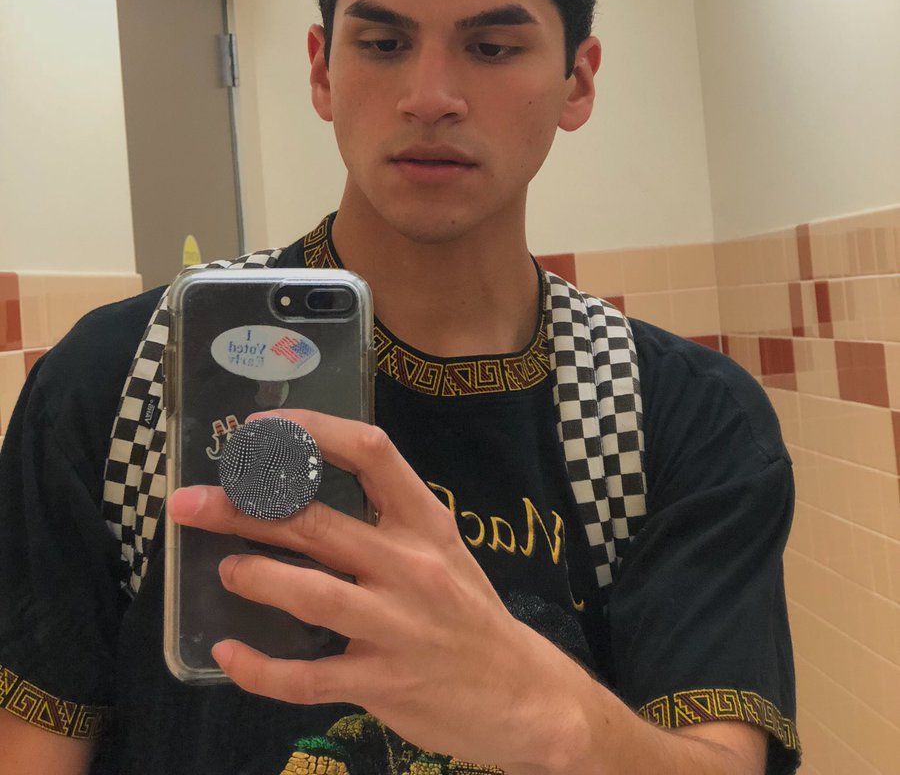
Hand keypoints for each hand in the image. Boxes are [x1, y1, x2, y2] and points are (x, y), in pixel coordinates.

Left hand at [167, 409, 592, 770]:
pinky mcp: (382, 683)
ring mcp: (396, 626)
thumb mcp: (441, 549)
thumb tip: (299, 486)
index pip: (370, 451)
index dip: (310, 432)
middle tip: (190, 502)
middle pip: (317, 522)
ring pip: (310, 593)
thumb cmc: (469, 613)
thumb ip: (385, 520)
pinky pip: (308, 677)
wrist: (523, 696)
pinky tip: (230, 653)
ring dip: (255, 576)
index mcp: (425, 521)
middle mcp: (411, 565)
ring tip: (223, 568)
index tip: (258, 431)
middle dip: (244, 507)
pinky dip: (261, 668)